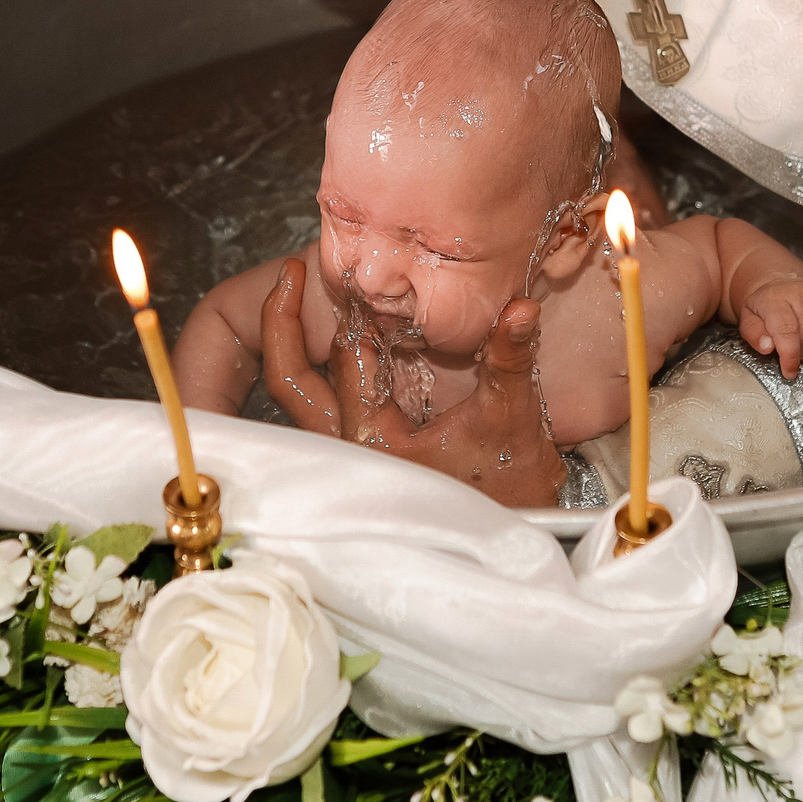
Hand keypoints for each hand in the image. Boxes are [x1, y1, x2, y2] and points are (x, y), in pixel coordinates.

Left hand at [261, 258, 565, 504]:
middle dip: (281, 323)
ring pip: (295, 397)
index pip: (348, 357)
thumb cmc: (508, 490)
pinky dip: (318, 369)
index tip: (359, 268)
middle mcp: (343, 450)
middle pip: (289, 381)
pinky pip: (317, 407)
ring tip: (296, 293)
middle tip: (289, 271)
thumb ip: (509, 360)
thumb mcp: (510, 419)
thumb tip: (521, 307)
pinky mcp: (352, 457)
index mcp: (372, 439)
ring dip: (295, 347)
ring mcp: (341, 456)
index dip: (357, 308)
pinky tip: (338, 339)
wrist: (512, 534)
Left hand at [738, 274, 802, 380]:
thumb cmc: (765, 308)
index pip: (787, 330)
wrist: (780, 286)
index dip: (790, 356)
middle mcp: (800, 291)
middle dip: (802, 355)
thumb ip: (754, 335)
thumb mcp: (749, 320)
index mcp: (775, 298)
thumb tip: (768, 346)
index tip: (789, 371)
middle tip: (794, 356)